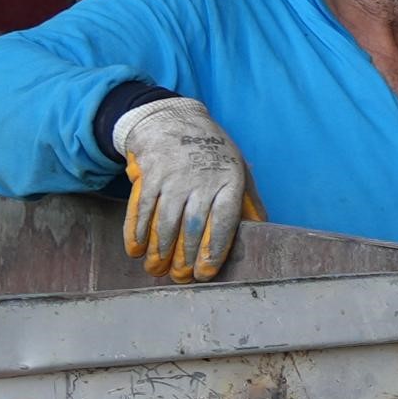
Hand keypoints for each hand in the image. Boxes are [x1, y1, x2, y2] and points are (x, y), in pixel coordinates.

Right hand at [112, 97, 256, 281]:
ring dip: (159, 251)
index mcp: (229, 181)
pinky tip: (136, 251)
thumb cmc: (211, 152)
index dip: (214, 251)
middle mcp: (201, 180)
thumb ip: (248, 202)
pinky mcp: (149, 175)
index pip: (223, 222)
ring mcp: (173, 177)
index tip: (205, 273)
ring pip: (164, 222)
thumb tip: (261, 233)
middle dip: (184, 258)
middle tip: (180, 278)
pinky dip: (136, 232)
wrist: (171, 119)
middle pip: (192, 227)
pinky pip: (141, 209)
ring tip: (157, 270)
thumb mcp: (238, 170)